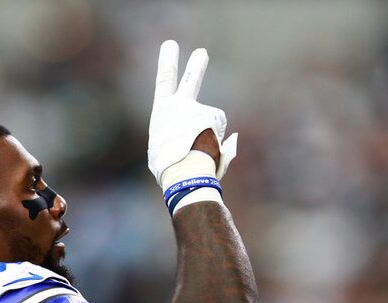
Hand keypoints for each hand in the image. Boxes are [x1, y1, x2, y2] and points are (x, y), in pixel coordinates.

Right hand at [147, 40, 237, 187]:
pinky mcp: (213, 115)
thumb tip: (226, 139)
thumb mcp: (165, 150)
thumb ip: (182, 137)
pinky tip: (208, 150)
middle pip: (191, 79)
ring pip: (210, 121)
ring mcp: (197, 108)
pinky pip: (219, 128)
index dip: (167, 62)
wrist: (184, 171)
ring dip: (208, 135)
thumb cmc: (171, 168)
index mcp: (161, 112)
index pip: (164, 81)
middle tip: (202, 53)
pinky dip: (217, 141)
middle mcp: (179, 105)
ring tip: (197, 152)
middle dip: (197, 66)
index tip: (170, 45)